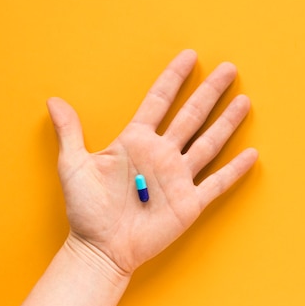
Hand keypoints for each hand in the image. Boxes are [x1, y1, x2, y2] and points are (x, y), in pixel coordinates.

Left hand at [46, 50, 257, 274]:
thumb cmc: (86, 210)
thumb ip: (70, 132)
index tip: (189, 56)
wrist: (100, 249)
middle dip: (210, 92)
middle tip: (228, 69)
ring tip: (243, 102)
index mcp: (136, 141)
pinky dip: (233, 170)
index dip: (174, 78)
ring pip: (208, 143)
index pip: (159, 101)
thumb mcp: (73, 167)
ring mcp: (178, 178)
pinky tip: (250, 154)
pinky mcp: (189, 203)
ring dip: (226, 123)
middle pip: (191, 115)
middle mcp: (162, 154)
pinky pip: (216, 182)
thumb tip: (54, 100)